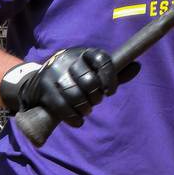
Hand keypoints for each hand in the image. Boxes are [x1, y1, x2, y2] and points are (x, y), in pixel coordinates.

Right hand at [0, 47, 138, 125]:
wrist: (35, 82)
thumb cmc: (73, 77)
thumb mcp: (93, 70)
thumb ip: (115, 71)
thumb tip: (138, 65)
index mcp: (84, 53)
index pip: (103, 59)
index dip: (110, 77)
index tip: (110, 91)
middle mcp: (68, 60)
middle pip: (90, 81)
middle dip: (96, 96)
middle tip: (94, 101)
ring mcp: (54, 74)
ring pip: (76, 95)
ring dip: (85, 108)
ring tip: (86, 110)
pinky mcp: (44, 89)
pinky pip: (62, 107)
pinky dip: (73, 118)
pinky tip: (78, 121)